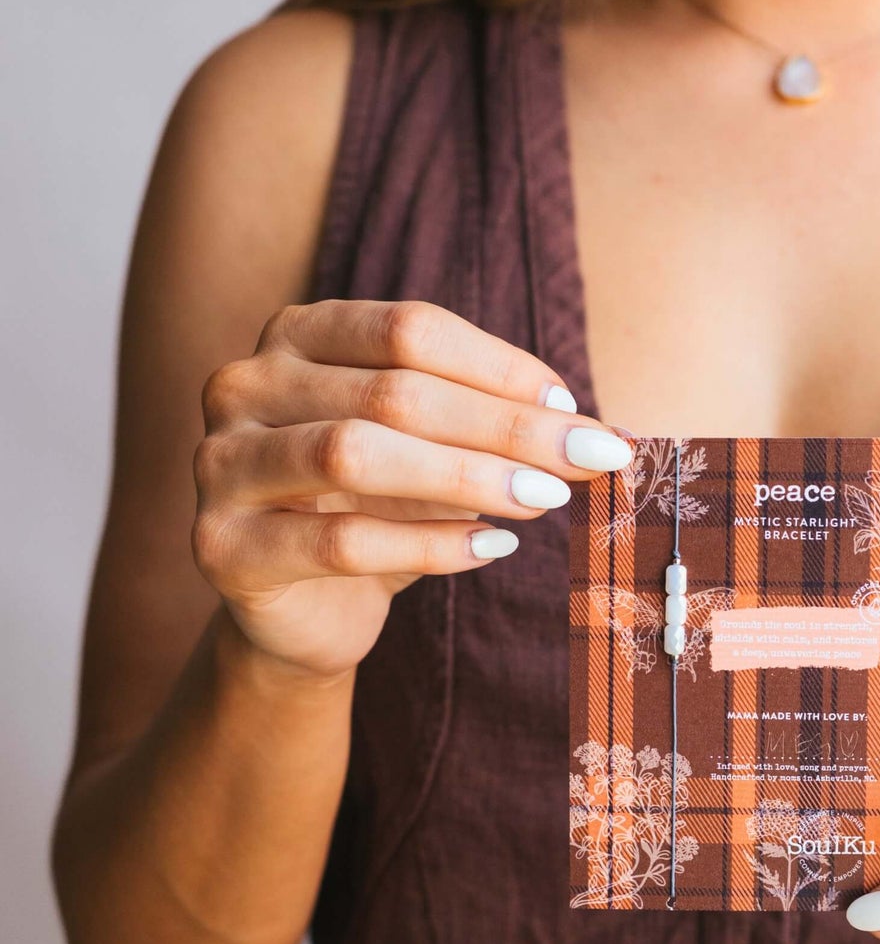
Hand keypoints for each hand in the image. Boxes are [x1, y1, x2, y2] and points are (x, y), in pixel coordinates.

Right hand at [192, 299, 632, 677]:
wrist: (302, 613)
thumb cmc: (375, 513)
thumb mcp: (434, 457)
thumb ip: (491, 432)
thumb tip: (593, 431)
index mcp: (297, 336)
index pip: (409, 330)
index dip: (500, 368)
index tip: (574, 407)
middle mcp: (246, 385)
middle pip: (392, 391)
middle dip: (505, 426)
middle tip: (585, 457)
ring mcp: (222, 465)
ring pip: (355, 455)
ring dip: (467, 477)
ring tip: (545, 499)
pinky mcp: (223, 547)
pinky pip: (340, 542)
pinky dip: (428, 545)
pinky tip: (492, 549)